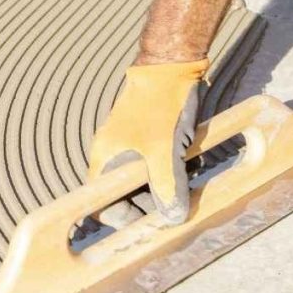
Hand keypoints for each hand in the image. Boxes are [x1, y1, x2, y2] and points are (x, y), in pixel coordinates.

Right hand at [88, 59, 208, 224]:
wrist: (171, 66)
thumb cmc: (159, 106)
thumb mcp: (163, 151)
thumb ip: (167, 187)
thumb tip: (173, 219)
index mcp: (105, 159)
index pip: (104, 204)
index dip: (126, 219)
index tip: (151, 227)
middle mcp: (113, 155)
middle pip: (126, 194)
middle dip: (151, 204)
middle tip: (176, 210)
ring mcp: (131, 145)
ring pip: (144, 180)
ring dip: (164, 188)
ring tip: (186, 187)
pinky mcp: (148, 137)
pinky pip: (156, 164)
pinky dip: (171, 171)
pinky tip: (188, 167)